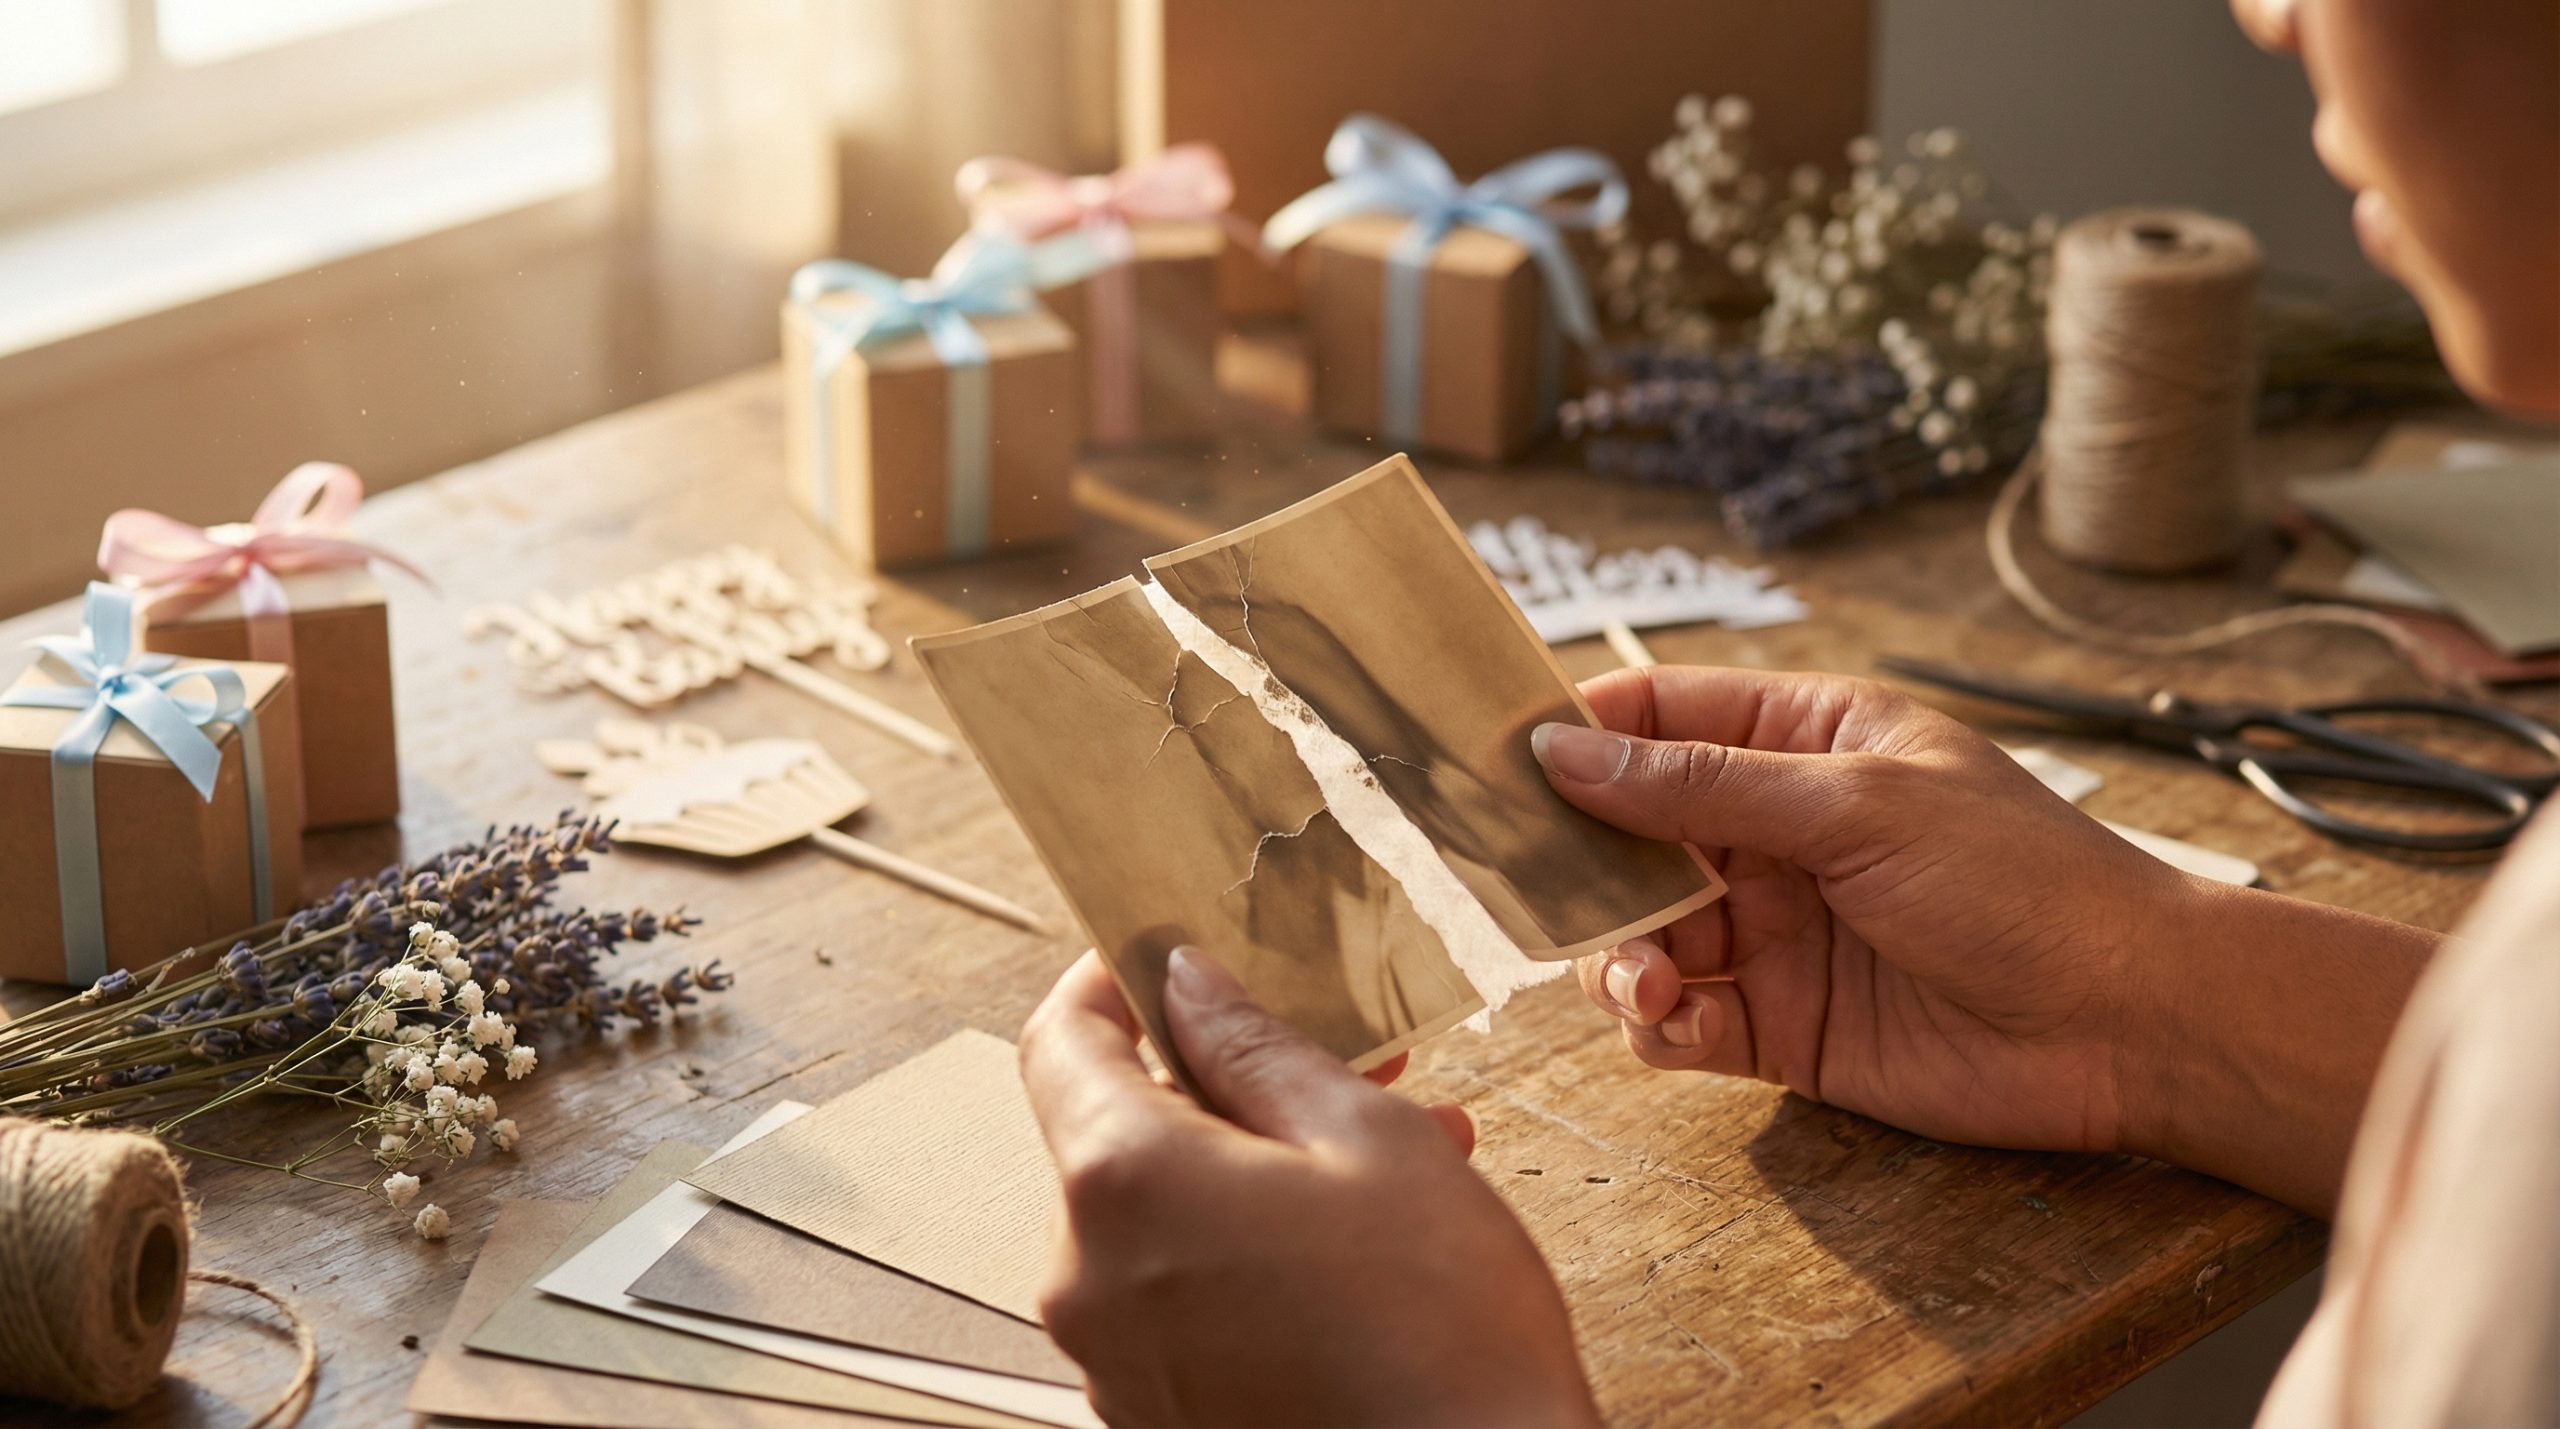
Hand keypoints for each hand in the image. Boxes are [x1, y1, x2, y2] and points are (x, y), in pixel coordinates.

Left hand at [1019, 949, 1598, 1427]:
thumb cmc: (1444, 1339)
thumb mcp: (1368, 1143)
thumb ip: (1258, 1049)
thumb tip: (1190, 985)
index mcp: (1125, 1184)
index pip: (1059, 1041)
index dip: (1108, 981)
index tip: (1162, 955)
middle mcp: (1088, 1279)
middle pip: (1119, 1133)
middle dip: (1229, 1085)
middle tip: (1343, 1060)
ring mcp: (1116, 1361)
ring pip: (1164, 1218)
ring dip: (1258, 1171)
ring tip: (1394, 1161)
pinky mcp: (1156, 1415)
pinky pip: (1181, 1298)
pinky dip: (1250, 1253)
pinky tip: (1363, 1250)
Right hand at [1537, 665, 2189, 1155]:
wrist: (2129, 1024)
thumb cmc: (2023, 883)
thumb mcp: (1855, 807)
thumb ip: (1701, 787)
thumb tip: (1565, 751)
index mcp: (1805, 743)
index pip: (1660, 715)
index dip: (1577, 730)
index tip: (1495, 756)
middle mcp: (1778, 831)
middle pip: (1628, 830)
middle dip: (1577, 860)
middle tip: (1530, 888)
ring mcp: (1777, 930)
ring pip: (1639, 933)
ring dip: (1616, 955)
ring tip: (1642, 980)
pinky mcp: (1783, 1025)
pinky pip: (1680, 1020)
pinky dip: (1660, 1026)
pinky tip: (1681, 1024)